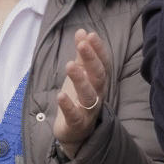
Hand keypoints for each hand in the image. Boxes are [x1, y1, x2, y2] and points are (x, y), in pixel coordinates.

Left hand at [53, 29, 110, 157]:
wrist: (76, 132)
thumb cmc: (79, 99)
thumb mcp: (81, 75)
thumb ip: (81, 56)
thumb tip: (82, 31)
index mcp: (99, 82)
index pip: (103, 63)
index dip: (98, 49)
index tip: (90, 35)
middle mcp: (97, 95)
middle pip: (98, 76)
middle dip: (91, 59)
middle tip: (82, 45)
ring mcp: (88, 110)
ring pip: (88, 95)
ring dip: (80, 80)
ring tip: (69, 65)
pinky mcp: (77, 123)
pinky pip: (74, 115)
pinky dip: (68, 106)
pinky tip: (60, 95)